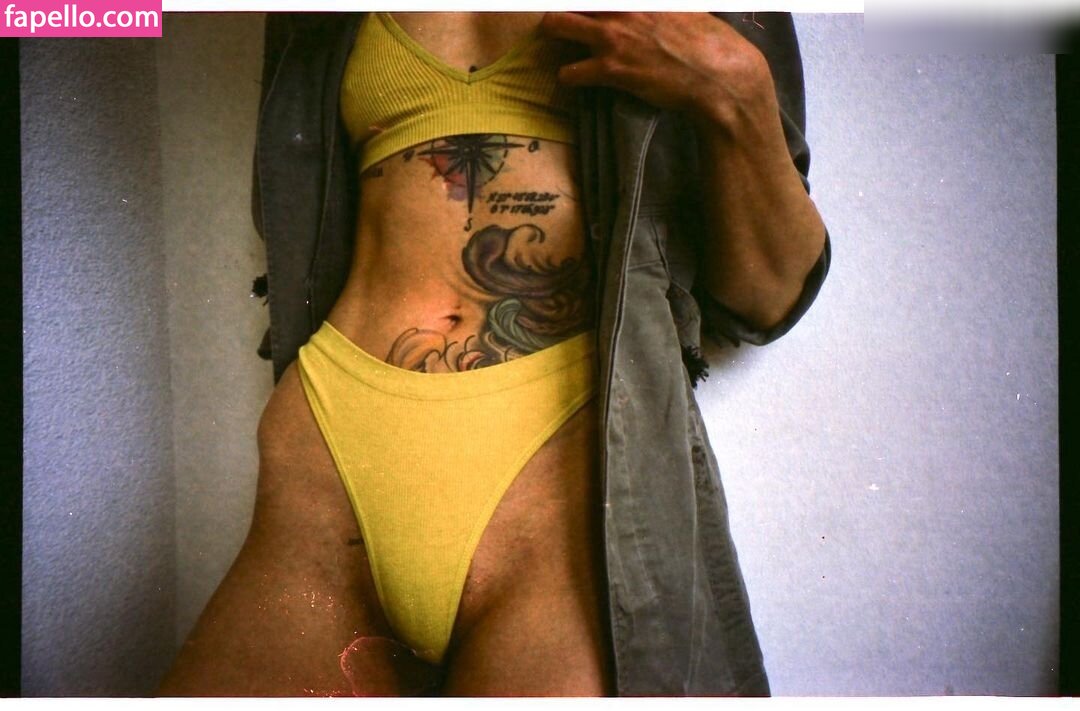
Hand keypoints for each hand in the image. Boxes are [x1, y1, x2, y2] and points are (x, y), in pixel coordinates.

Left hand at [539, 12, 774, 127]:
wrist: (719, 75)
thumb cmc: (710, 41)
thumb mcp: (685, 9)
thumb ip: (661, 8)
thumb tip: (659, 11)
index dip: (582, 3)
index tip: (582, 10)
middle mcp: (621, 8)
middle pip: (568, 1)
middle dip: (560, 8)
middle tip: (560, 21)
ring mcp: (613, 37)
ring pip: (556, 24)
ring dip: (551, 33)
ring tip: (556, 43)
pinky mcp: (612, 69)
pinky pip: (569, 72)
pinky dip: (567, 76)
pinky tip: (573, 78)